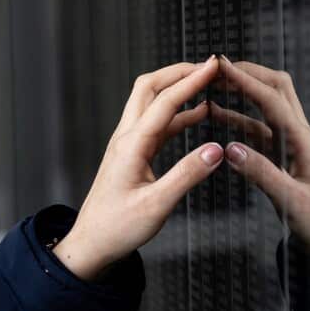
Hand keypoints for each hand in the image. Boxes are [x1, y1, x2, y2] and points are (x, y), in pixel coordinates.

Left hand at [53, 56, 223, 280]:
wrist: (92, 244)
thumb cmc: (118, 228)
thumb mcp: (157, 205)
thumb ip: (188, 175)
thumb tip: (217, 149)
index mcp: (132, 145)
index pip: (166, 101)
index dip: (192, 80)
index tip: (215, 66)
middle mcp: (127, 137)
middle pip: (150, 87)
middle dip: (180, 71)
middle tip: (210, 67)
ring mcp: (129, 143)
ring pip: (152, 101)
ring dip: (179, 88)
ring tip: (209, 84)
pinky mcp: (134, 153)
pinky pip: (158, 122)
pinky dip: (179, 112)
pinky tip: (200, 114)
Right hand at [213, 57, 309, 268]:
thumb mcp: (291, 201)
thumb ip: (261, 174)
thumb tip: (230, 149)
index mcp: (304, 141)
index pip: (272, 99)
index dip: (246, 80)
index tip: (221, 64)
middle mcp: (299, 135)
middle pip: (276, 89)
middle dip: (248, 74)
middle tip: (216, 68)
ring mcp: (291, 144)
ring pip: (266, 108)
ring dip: (241, 94)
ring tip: (210, 86)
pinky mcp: (283, 156)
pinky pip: (259, 129)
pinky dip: (238, 119)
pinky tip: (217, 116)